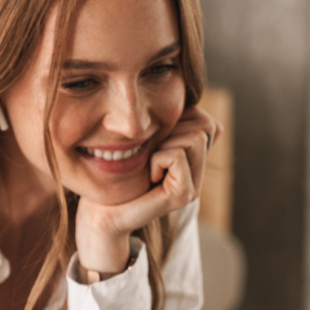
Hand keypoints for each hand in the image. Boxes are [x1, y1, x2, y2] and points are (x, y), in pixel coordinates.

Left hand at [76, 105, 221, 272]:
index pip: (208, 122)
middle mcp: (199, 173)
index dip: (180, 119)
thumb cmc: (117, 171)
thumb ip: (170, 122)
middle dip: (173, 130)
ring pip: (196, 137)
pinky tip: (149, 175)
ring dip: (165, 144)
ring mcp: (194, 186)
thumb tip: (189, 100)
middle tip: (151, 153)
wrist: (102, 210)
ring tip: (151, 164)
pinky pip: (177, 155)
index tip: (155, 141)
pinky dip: (157, 159)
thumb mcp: (148, 138)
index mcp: (194, 160)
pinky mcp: (183, 195)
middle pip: (206, 126)